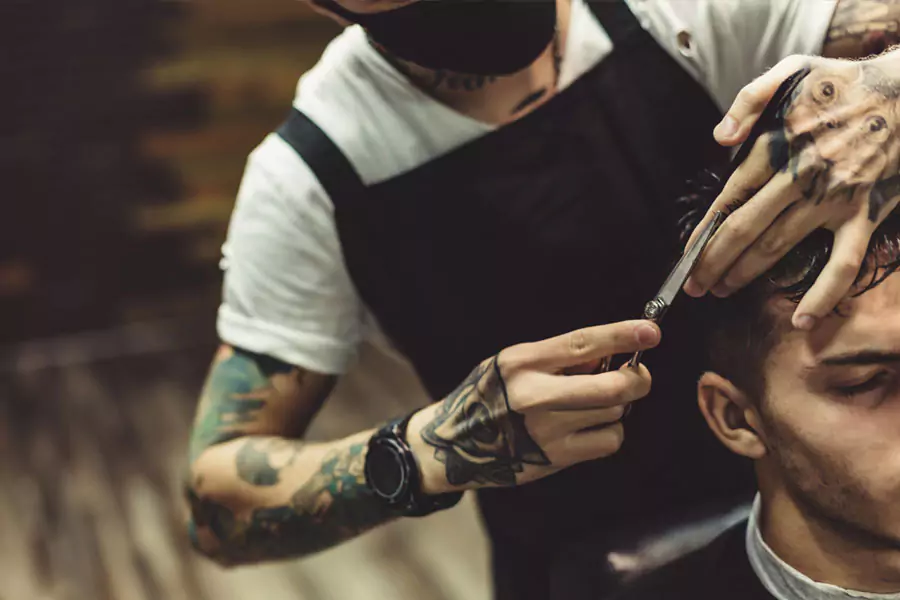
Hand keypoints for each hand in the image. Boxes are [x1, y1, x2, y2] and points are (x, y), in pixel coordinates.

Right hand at [406, 320, 659, 493]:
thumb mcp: (510, 363)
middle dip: (637, 379)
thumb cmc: (487, 396)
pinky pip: (608, 441)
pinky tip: (592, 427)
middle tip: (637, 376)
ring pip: (614, 412)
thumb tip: (608, 353)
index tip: (651, 331)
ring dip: (617, 406)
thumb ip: (555, 357)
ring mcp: (546, 430)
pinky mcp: (555, 458)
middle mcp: (534, 395)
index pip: (582, 343)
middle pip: (611, 386)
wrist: (452, 445)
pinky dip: (610, 432)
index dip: (621, 335)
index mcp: (522, 362)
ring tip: (595, 403)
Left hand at [684, 52, 899, 328]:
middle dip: (712, 262)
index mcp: (777, 145)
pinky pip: (844, 263)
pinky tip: (802, 320)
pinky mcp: (866, 213)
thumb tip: (719, 138)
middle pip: (743, 229)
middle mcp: (799, 176)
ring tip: (721, 291)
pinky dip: (823, 295)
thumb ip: (749, 99)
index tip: (686, 253)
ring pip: (778, 247)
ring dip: (745, 274)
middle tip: (693, 285)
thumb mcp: (792, 71)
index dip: (704, 231)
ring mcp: (834, 198)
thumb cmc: (845, 82)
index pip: (729, 198)